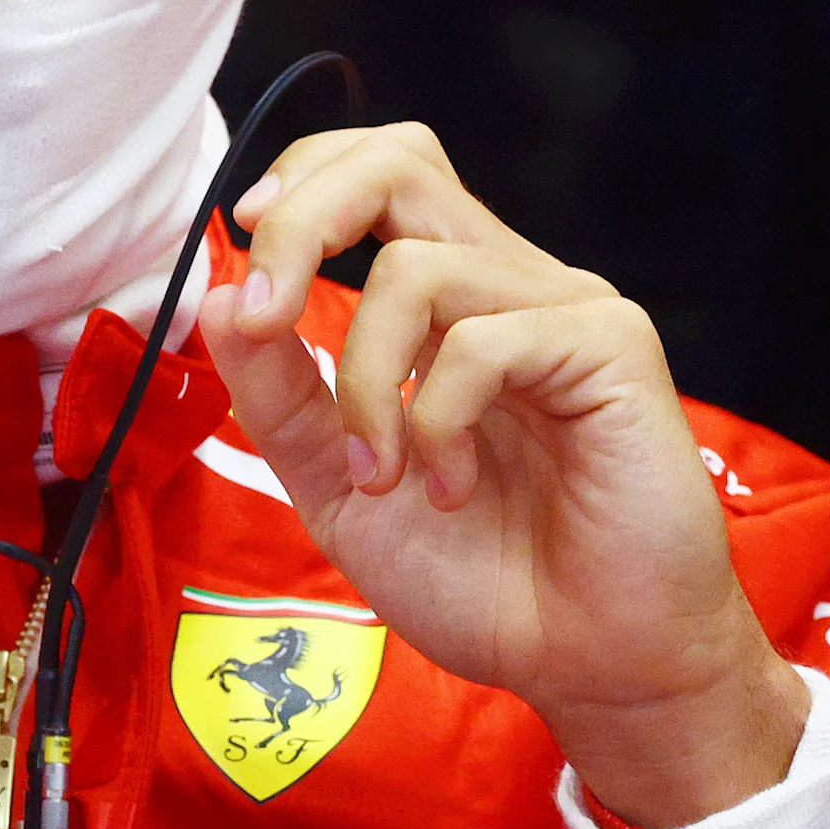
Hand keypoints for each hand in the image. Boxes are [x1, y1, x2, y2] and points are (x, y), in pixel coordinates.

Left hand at [197, 123, 809, 828]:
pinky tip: (454, 489)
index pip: (377, 174)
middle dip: (304, 220)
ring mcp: (564, 307)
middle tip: (266, 310)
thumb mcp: (337, 484)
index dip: (302, 184)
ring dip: (366, 380)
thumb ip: (280, 395)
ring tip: (388, 477)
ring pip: (417, 266)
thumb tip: (218, 298)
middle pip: (398, 162)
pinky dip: (436, 420)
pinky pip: (483, 340)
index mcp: (451, 300)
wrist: (589, 666)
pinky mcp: (611, 347)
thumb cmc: (482, 576)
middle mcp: (508, 282)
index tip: (245, 253)